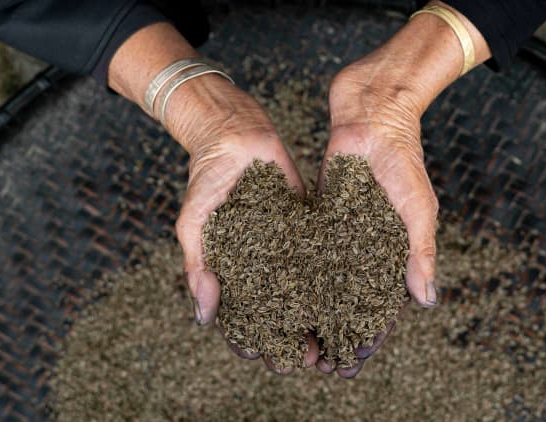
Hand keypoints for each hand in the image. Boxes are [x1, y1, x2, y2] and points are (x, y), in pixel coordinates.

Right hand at [174, 78, 319, 373]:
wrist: (235, 131)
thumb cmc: (206, 177)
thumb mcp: (194, 222)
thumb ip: (197, 266)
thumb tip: (203, 317)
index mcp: (233, 267)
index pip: (241, 313)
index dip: (252, 339)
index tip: (265, 360)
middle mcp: (262, 260)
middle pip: (278, 308)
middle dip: (292, 335)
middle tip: (310, 358)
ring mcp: (286, 244)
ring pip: (304, 286)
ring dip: (317, 313)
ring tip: (334, 337)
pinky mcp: (308, 224)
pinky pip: (322, 251)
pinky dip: (335, 273)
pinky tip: (351, 292)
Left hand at [315, 1, 491, 377]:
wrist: (373, 111)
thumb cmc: (404, 157)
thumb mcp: (418, 208)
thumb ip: (421, 253)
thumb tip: (426, 302)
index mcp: (393, 251)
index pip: (381, 305)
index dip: (368, 336)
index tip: (351, 363)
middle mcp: (364, 247)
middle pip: (347, 301)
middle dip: (331, 333)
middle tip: (313, 363)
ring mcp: (339, 232)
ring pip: (323, 280)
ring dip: (309, 310)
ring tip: (290, 337)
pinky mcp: (318, 214)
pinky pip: (304, 248)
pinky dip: (293, 272)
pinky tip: (274, 294)